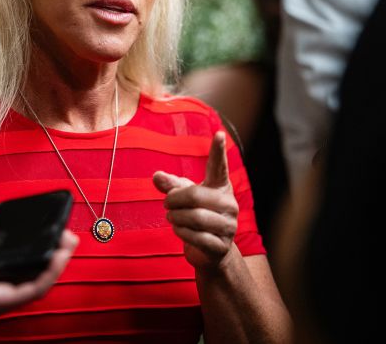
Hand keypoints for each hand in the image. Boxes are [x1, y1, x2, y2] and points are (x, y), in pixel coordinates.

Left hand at [0, 230, 77, 331]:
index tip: (47, 235)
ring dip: (57, 262)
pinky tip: (59, 256)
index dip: (34, 254)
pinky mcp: (0, 301)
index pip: (16, 270)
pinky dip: (49, 272)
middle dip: (53, 256)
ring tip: (69, 242)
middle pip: (33, 275)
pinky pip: (33, 288)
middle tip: (66, 236)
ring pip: (39, 282)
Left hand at [153, 131, 238, 270]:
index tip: (217, 134)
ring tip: (172, 217)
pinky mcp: (222, 245)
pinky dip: (181, 232)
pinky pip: (196, 237)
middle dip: (174, 200)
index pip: (219, 166)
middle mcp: (229, 204)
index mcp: (220, 187)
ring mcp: (229, 226)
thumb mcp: (183, 197)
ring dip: (176, 217)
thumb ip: (171, 186)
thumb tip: (156, 176)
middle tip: (166, 204)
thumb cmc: (197, 216)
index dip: (218, 151)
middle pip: (196, 195)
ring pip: (195, 217)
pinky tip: (179, 230)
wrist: (211, 251)